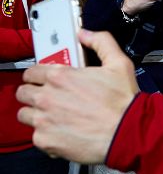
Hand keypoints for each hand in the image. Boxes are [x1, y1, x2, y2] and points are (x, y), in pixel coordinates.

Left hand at [16, 30, 138, 163]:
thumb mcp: (120, 64)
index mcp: (60, 77)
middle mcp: (47, 97)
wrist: (128, 133)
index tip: (47, 80)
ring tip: (55, 116)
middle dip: (35, 94)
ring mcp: (44, 120)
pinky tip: (63, 131)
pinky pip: (36, 136)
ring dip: (37, 114)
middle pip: (24, 93)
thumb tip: (86, 33)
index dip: (39, 75)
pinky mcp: (46, 140)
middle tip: (50, 98)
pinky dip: (47, 135)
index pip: (31, 72)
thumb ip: (101, 42)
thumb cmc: (124, 102)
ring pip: (25, 115)